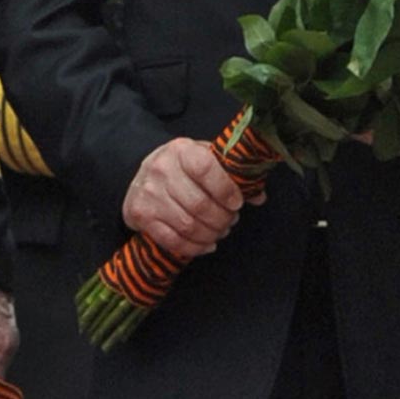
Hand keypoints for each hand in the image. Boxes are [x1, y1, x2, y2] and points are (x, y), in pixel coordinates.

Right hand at [123, 138, 256, 258]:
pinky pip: (172, 240)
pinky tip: (206, 244)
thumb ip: (232, 175)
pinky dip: (194, 247)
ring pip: (187, 225)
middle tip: (230, 221)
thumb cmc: (182, 167)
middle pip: (199, 204)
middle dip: (222, 218)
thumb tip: (259, 197)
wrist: (140, 175)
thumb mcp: (205, 159)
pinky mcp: (141, 216)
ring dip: (210, 234)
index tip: (237, 203)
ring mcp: (149, 194)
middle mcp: (161, 170)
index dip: (226, 190)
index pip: (205, 169)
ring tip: (219, 231)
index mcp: (181, 151)